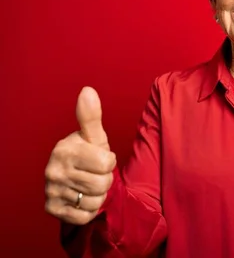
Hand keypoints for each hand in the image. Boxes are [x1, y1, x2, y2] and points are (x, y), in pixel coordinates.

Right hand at [44, 87, 115, 224]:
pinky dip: (89, 211)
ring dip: (98, 196)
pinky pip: (84, 216)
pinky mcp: (52, 210)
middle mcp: (52, 170)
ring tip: (88, 186)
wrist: (75, 180)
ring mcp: (50, 191)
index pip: (107, 162)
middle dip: (105, 181)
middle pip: (102, 183)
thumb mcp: (93, 136)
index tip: (100, 159)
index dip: (109, 162)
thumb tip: (88, 90)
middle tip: (94, 175)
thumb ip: (91, 116)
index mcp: (64, 149)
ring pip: (95, 201)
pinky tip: (81, 199)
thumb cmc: (88, 154)